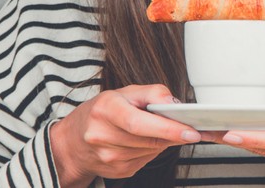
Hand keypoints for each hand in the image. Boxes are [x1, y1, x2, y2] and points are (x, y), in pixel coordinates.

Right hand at [50, 84, 202, 186]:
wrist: (73, 142)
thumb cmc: (100, 112)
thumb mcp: (123, 92)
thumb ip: (152, 93)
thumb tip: (174, 103)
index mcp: (105, 109)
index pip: (140, 123)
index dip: (168, 128)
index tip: (191, 131)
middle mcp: (103, 135)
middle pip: (150, 139)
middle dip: (173, 134)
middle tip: (190, 129)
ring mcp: (109, 157)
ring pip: (152, 151)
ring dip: (162, 141)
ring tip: (156, 129)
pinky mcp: (117, 171)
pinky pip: (147, 160)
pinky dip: (152, 150)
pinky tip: (143, 141)